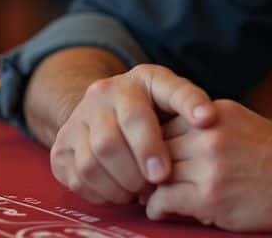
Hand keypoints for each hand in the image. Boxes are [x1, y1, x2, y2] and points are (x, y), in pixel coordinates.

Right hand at [50, 64, 215, 205]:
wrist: (100, 116)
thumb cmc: (150, 116)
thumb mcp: (172, 106)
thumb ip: (189, 112)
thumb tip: (209, 124)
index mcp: (144, 79)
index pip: (170, 88)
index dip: (190, 103)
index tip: (208, 119)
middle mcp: (106, 92)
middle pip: (125, 126)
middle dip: (146, 156)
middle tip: (161, 178)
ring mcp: (79, 118)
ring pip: (97, 156)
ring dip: (123, 181)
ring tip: (141, 190)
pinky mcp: (61, 146)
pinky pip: (79, 176)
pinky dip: (103, 192)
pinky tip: (120, 193)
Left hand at [145, 99, 271, 230]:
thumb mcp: (243, 124)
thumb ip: (210, 126)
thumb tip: (172, 139)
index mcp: (215, 113)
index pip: (164, 122)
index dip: (156, 144)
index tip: (154, 159)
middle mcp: (209, 133)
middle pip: (156, 146)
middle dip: (151, 166)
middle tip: (146, 182)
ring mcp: (209, 163)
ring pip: (156, 173)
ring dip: (152, 188)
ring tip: (155, 197)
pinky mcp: (209, 195)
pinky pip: (163, 199)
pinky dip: (158, 208)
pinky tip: (165, 210)